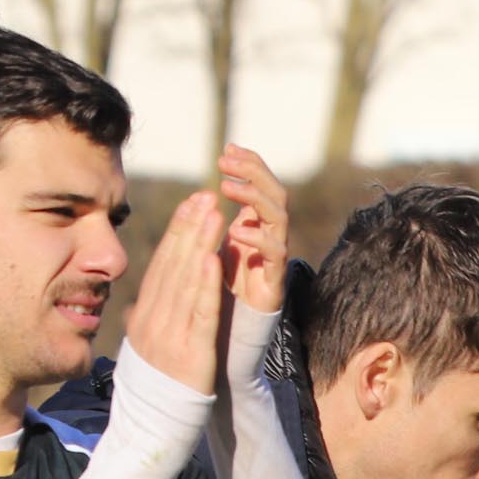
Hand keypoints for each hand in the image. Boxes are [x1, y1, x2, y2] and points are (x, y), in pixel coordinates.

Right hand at [122, 191, 226, 395]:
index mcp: (143, 318)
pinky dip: (207, 286)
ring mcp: (170, 338)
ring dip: (201, 245)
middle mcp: (153, 322)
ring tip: (214, 214)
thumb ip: (148, 319)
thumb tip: (147, 297)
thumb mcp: (145, 348)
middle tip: (205, 196)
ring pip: (187, 283)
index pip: (162, 266)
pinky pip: (199, 314)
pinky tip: (214, 260)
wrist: (149, 434)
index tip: (192, 205)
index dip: (178, 233)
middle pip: (173, 266)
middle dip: (190, 228)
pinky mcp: (191, 354)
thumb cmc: (153, 393)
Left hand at [216, 144, 288, 316]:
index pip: (261, 183)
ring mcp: (275, 257)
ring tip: (227, 187)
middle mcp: (270, 236)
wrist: (229, 331)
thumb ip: (211, 222)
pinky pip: (275, 255)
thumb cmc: (221, 286)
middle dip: (253, 172)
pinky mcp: (275, 282)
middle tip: (225, 160)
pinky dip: (256, 239)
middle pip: (275, 194)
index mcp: (255, 224)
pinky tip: (235, 231)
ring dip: (253, 198)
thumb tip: (199, 193)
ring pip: (279, 218)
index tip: (229, 147)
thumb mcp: (213, 246)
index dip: (249, 163)